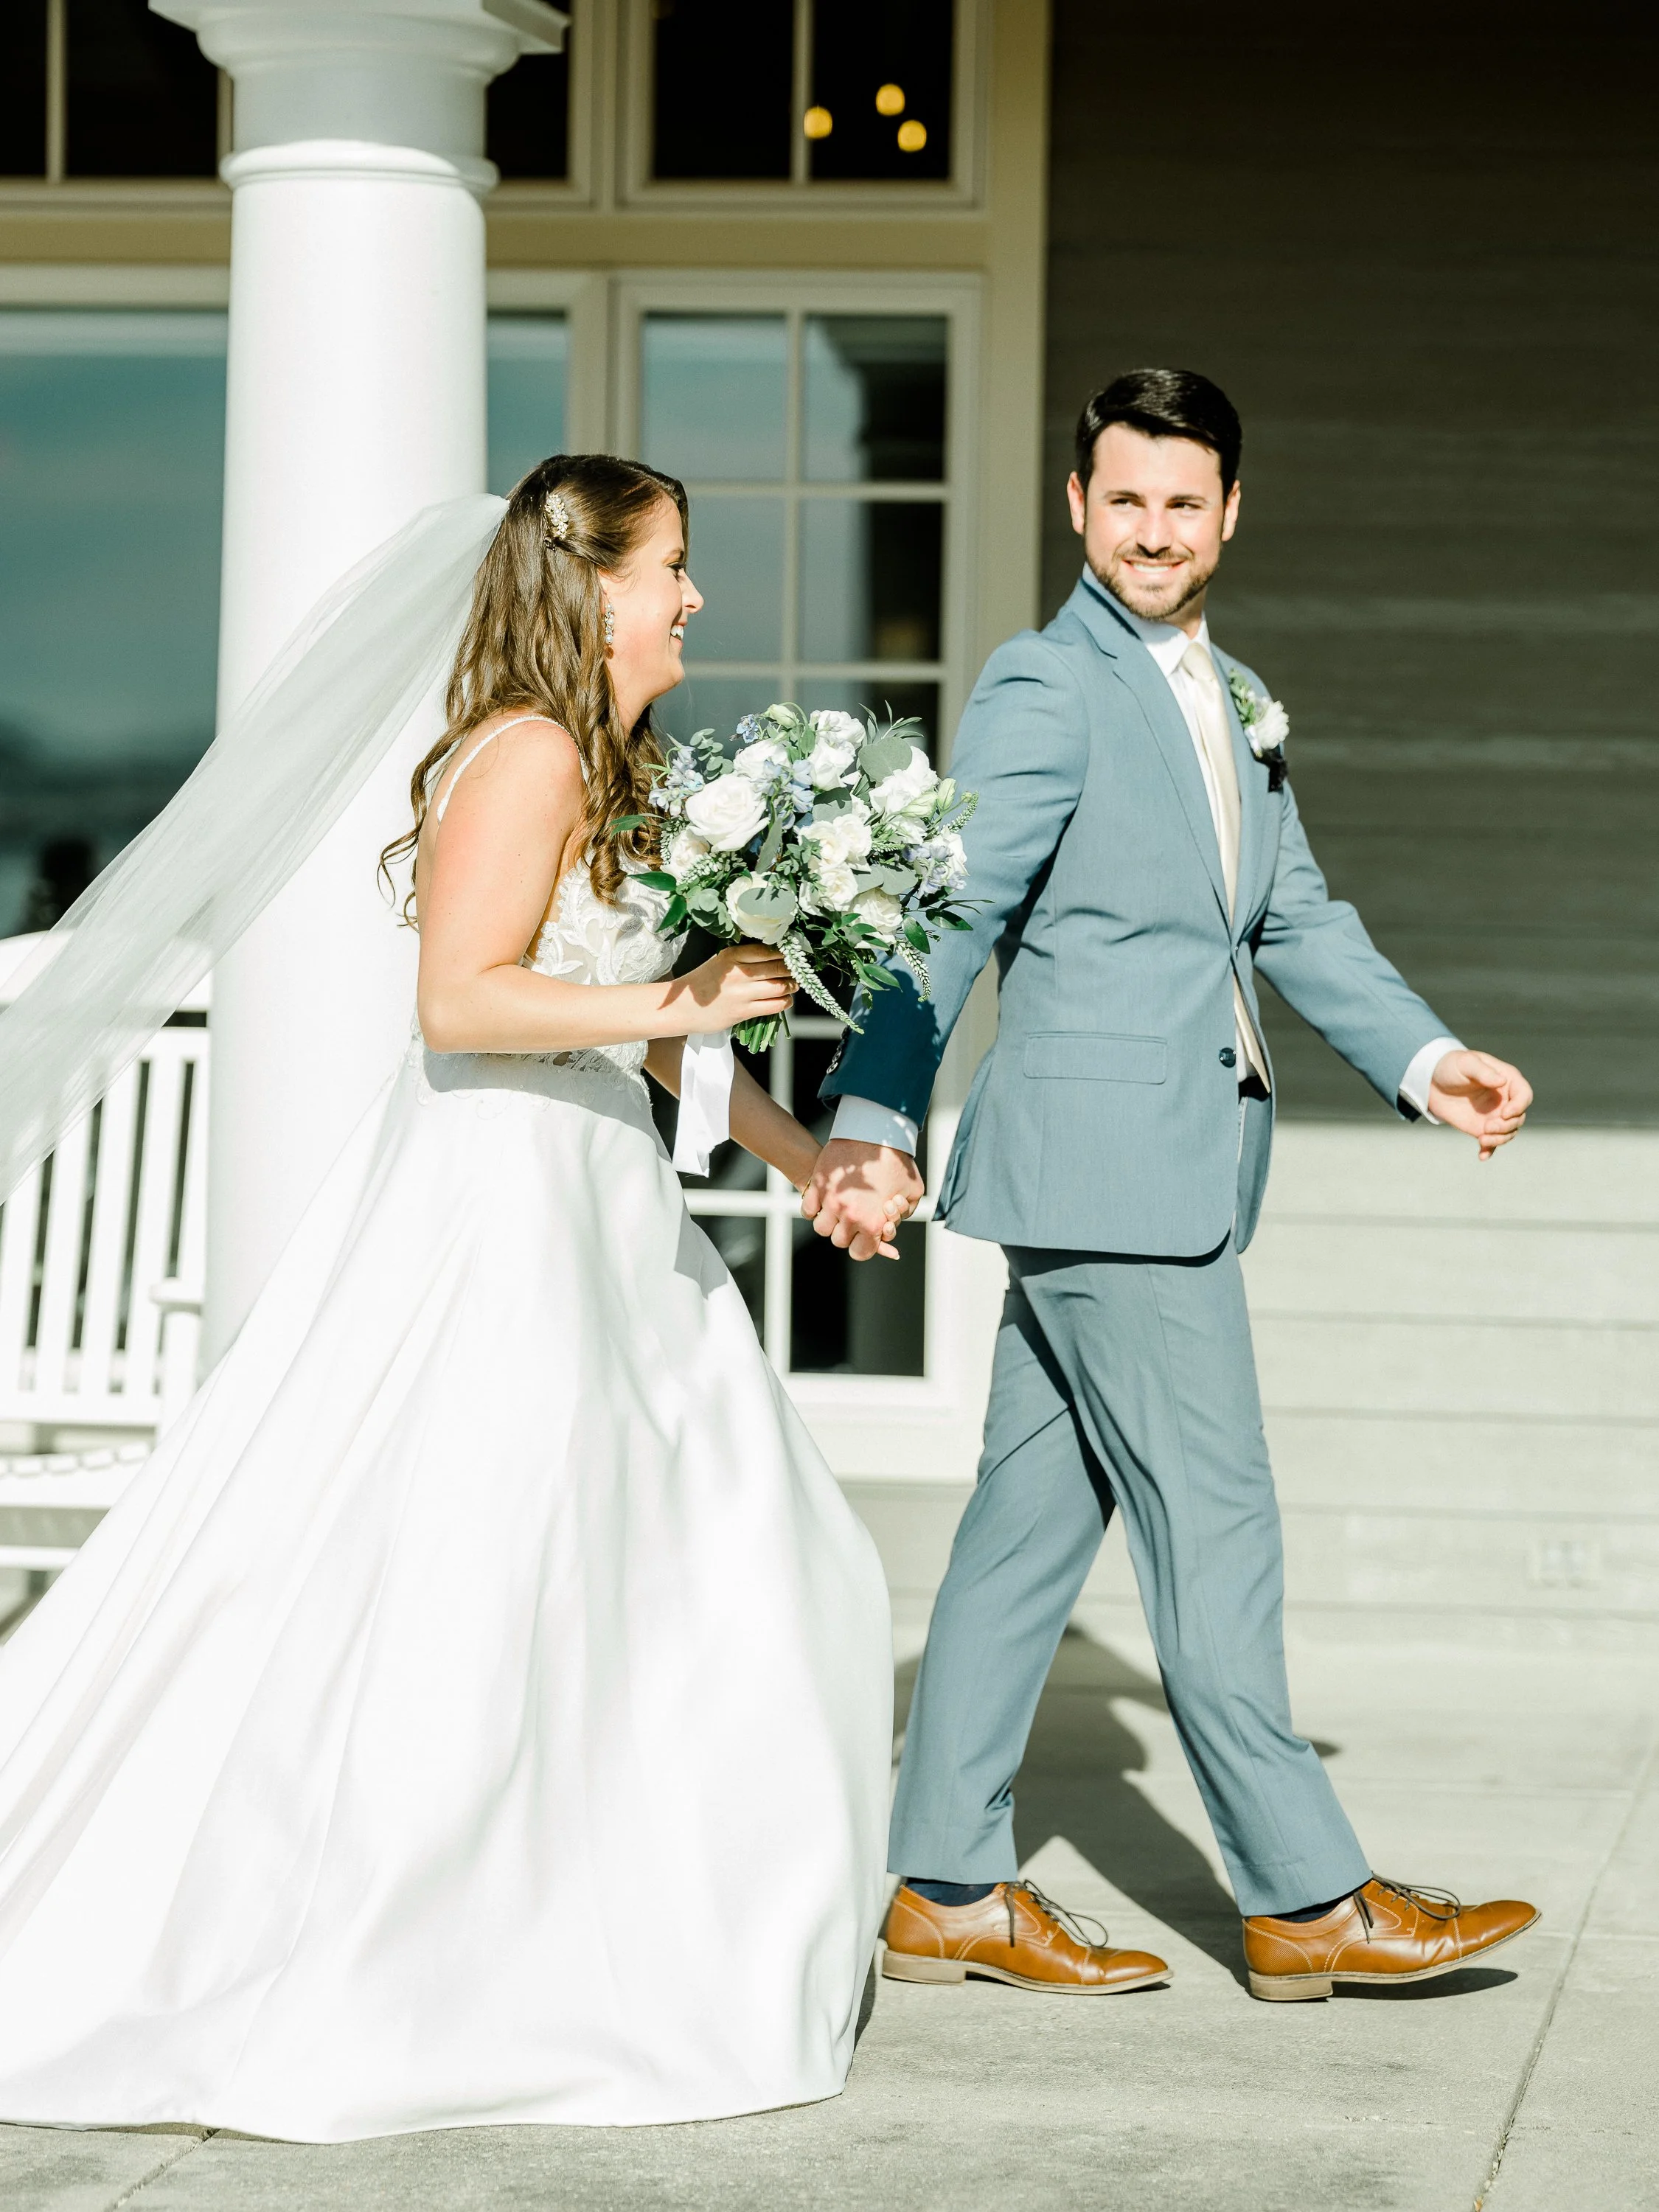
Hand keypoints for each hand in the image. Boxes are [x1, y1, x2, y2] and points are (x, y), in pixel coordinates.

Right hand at [681, 943, 795, 1033]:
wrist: (681, 1008)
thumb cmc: (701, 984)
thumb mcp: (719, 962)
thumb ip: (742, 959)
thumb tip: (772, 957)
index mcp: (731, 955)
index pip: (767, 950)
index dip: (784, 952)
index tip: (793, 953)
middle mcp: (738, 972)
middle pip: (777, 967)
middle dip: (792, 969)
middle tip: (797, 970)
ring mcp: (741, 993)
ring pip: (779, 986)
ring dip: (791, 985)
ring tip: (794, 985)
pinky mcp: (743, 1012)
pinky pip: (773, 1005)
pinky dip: (785, 1002)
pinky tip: (786, 1000)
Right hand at [800, 1138, 924, 1262]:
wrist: (876, 1132)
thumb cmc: (896, 1162)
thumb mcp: (912, 1190)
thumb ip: (904, 1213)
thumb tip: (891, 1227)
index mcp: (872, 1223)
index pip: (861, 1252)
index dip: (863, 1247)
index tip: (864, 1238)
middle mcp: (850, 1216)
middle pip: (839, 1240)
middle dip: (846, 1233)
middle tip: (853, 1220)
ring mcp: (831, 1201)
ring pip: (821, 1227)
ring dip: (829, 1222)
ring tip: (838, 1210)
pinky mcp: (819, 1186)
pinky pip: (808, 1210)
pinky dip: (813, 1209)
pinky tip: (824, 1202)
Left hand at [1426, 1049, 1531, 1160]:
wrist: (1432, 1081)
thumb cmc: (1452, 1066)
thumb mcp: (1466, 1063)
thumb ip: (1483, 1072)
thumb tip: (1502, 1081)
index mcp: (1508, 1080)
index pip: (1524, 1095)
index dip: (1519, 1106)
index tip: (1505, 1114)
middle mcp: (1506, 1100)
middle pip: (1519, 1117)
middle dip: (1506, 1126)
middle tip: (1487, 1127)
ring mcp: (1496, 1115)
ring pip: (1509, 1132)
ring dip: (1499, 1139)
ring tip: (1481, 1140)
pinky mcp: (1483, 1128)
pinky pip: (1492, 1143)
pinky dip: (1490, 1150)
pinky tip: (1482, 1156)